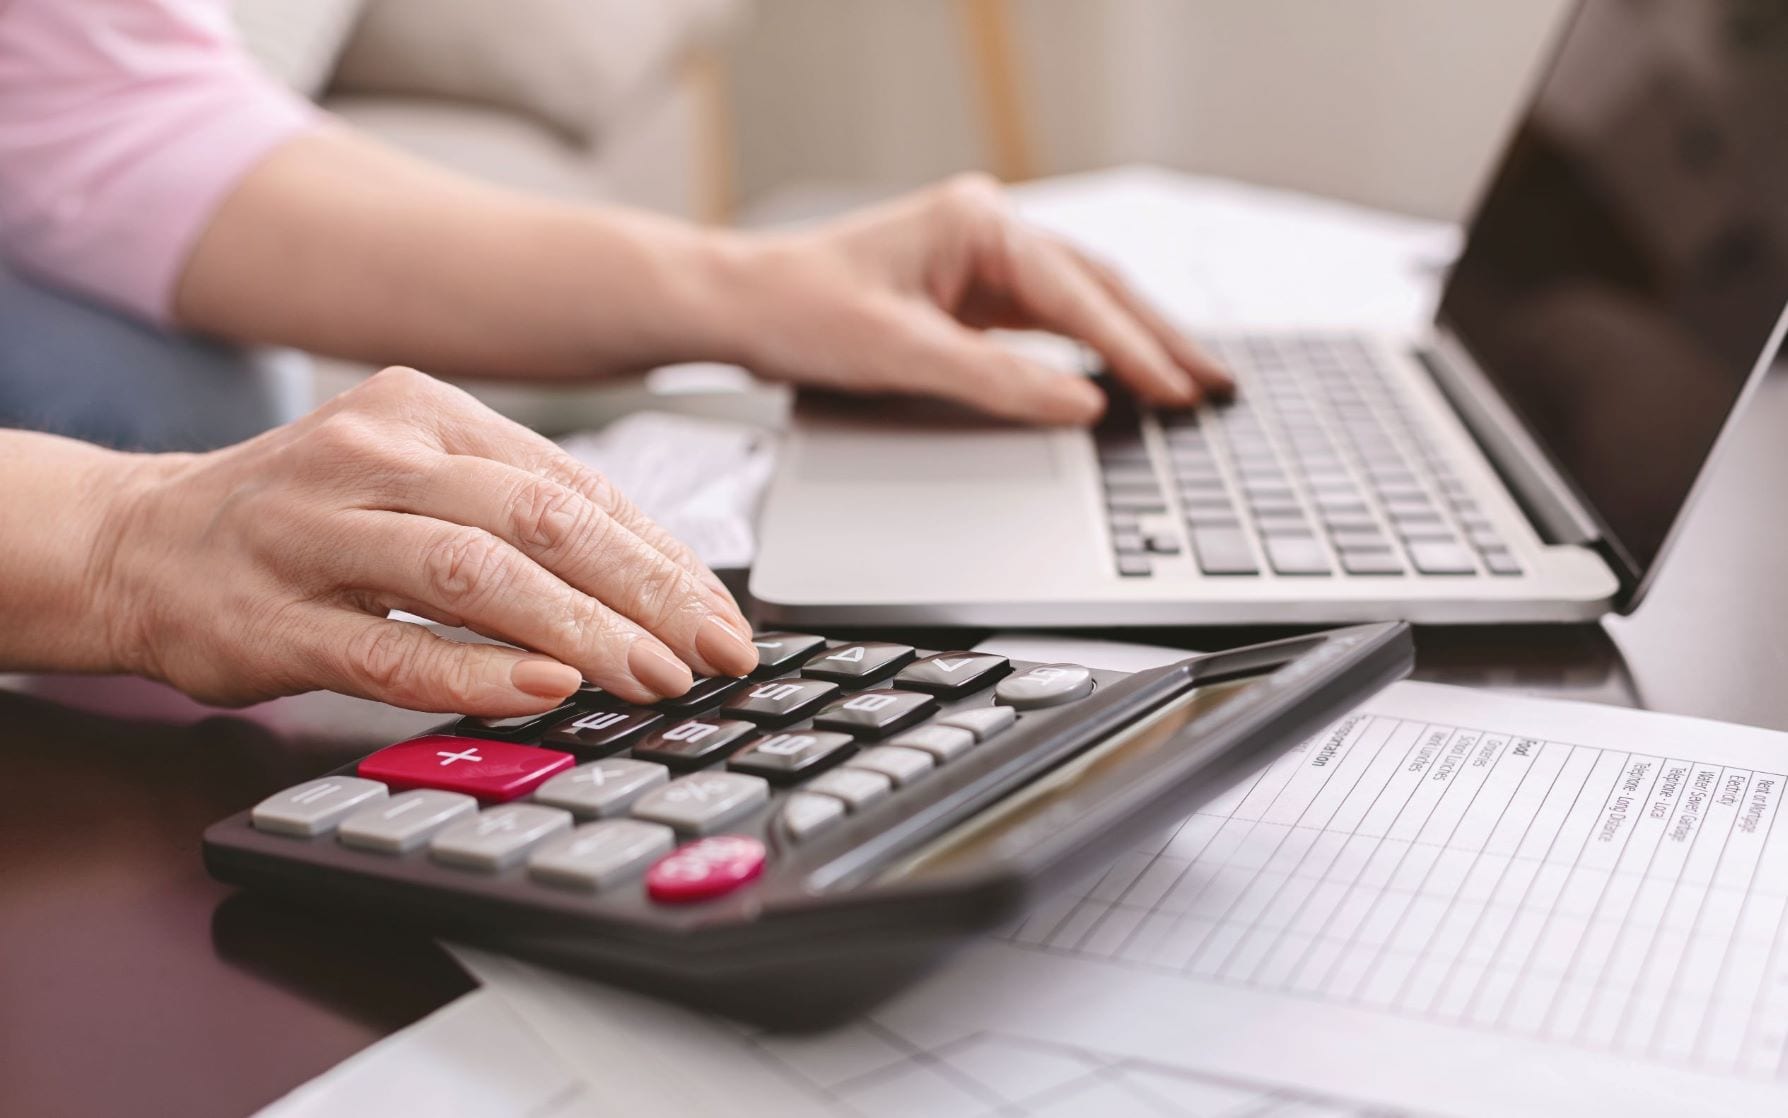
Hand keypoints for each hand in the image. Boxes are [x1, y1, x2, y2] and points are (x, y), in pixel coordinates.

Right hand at [96, 367, 756, 714]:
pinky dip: (476, 671)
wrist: (130, 541)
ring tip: (655, 677)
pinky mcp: (272, 616)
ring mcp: (317, 531)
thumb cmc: (299, 520)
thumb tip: (652, 585)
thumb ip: (511, 516)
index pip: (574, 484)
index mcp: (426, 410)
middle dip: (646, 592)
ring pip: (476, 574)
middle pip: (541, 519)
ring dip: (582, 632)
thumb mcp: (409, 481)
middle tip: (714, 652)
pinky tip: (545, 691)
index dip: (660, 555)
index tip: (721, 614)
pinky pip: (390, 647)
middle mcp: (375, 453)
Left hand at [726, 173, 1232, 424]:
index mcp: (978, 223)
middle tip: (1216, 385)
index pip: (1076, 292)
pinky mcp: (970, 293)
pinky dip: (1090, 349)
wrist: (741, 306)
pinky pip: (1049, 321)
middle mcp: (988, 231)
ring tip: (1189, 382)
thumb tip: (1081, 402)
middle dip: (1158, 338)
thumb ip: (996, 379)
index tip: (1176, 392)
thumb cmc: (801, 311)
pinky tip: (1121, 376)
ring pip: (1081, 302)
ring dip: (1133, 342)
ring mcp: (982, 260)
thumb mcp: (900, 353)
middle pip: (1098, 287)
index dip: (1132, 349)